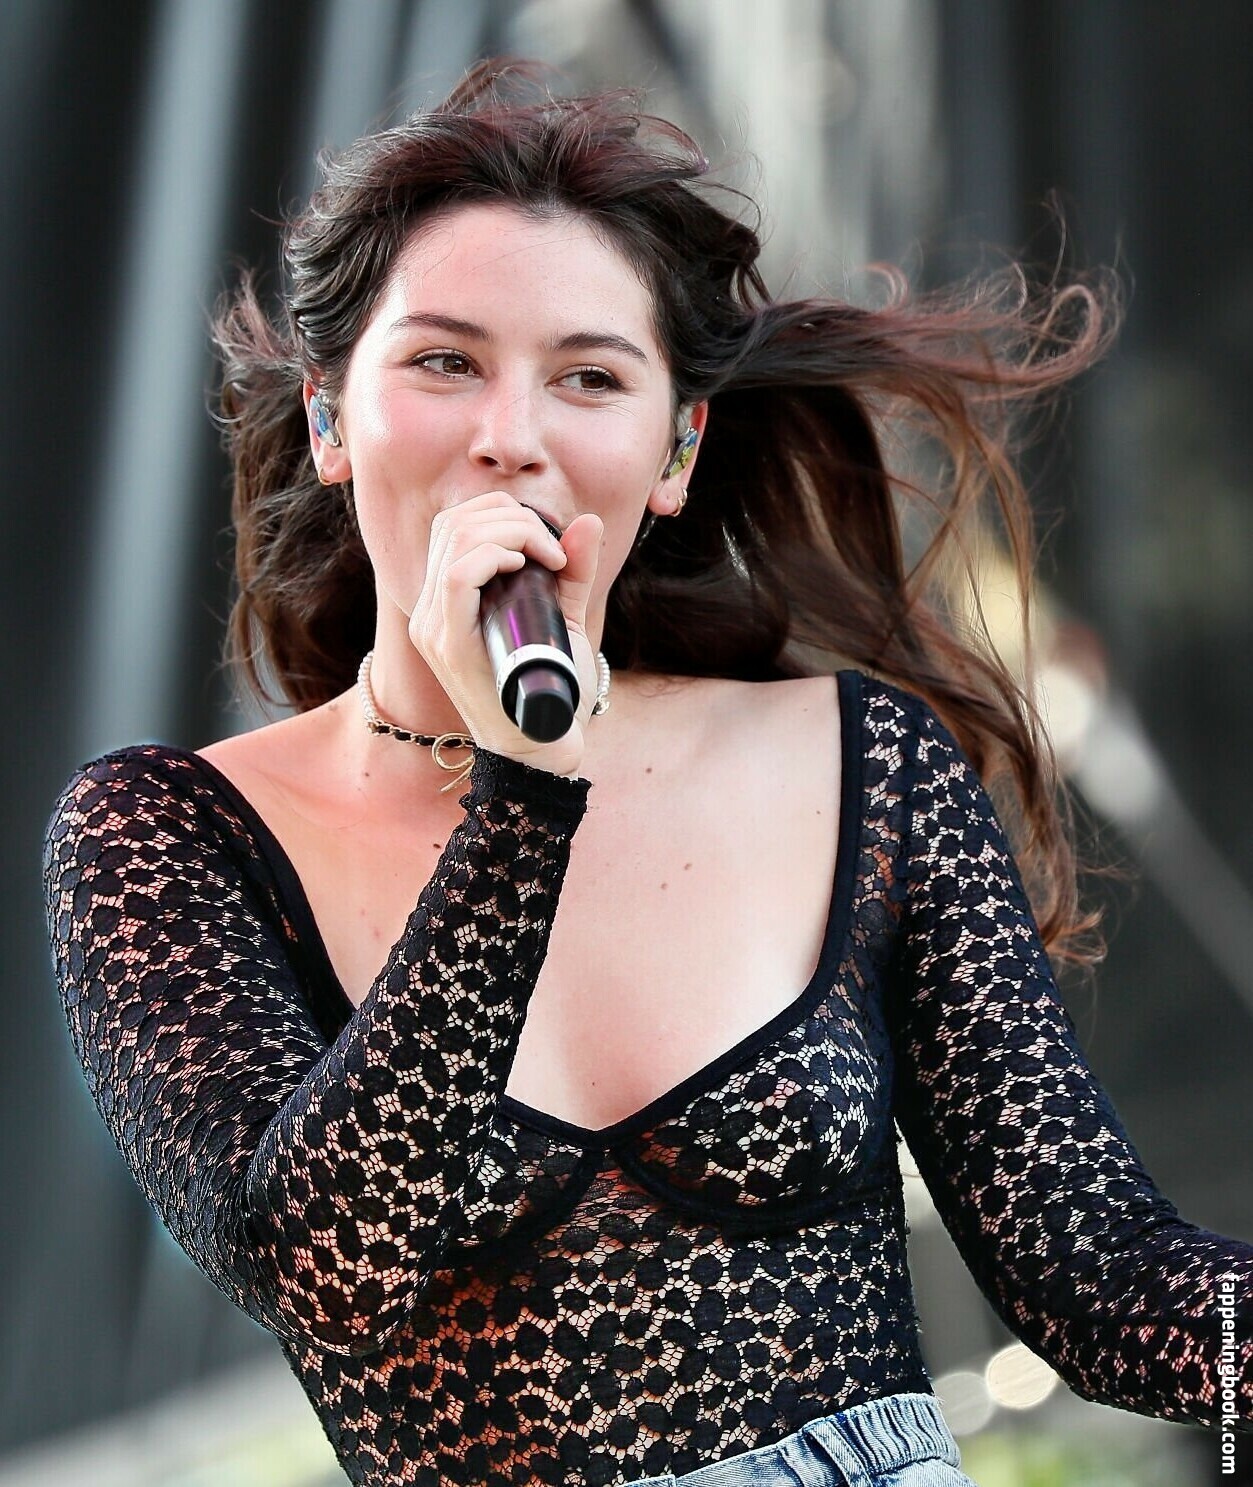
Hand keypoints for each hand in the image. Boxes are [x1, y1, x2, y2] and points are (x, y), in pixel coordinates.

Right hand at [408, 493, 603, 776]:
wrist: (544, 748)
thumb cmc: (553, 690)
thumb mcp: (564, 620)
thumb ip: (572, 574)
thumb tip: (586, 522)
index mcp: (447, 600)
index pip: (454, 524)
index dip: (501, 511)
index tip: (549, 541)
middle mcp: (431, 610)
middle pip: (454, 522)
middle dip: (510, 516)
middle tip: (554, 550)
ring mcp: (434, 627)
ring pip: (455, 538)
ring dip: (510, 530)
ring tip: (548, 557)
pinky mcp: (448, 644)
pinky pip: (456, 575)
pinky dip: (493, 554)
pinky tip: (524, 564)